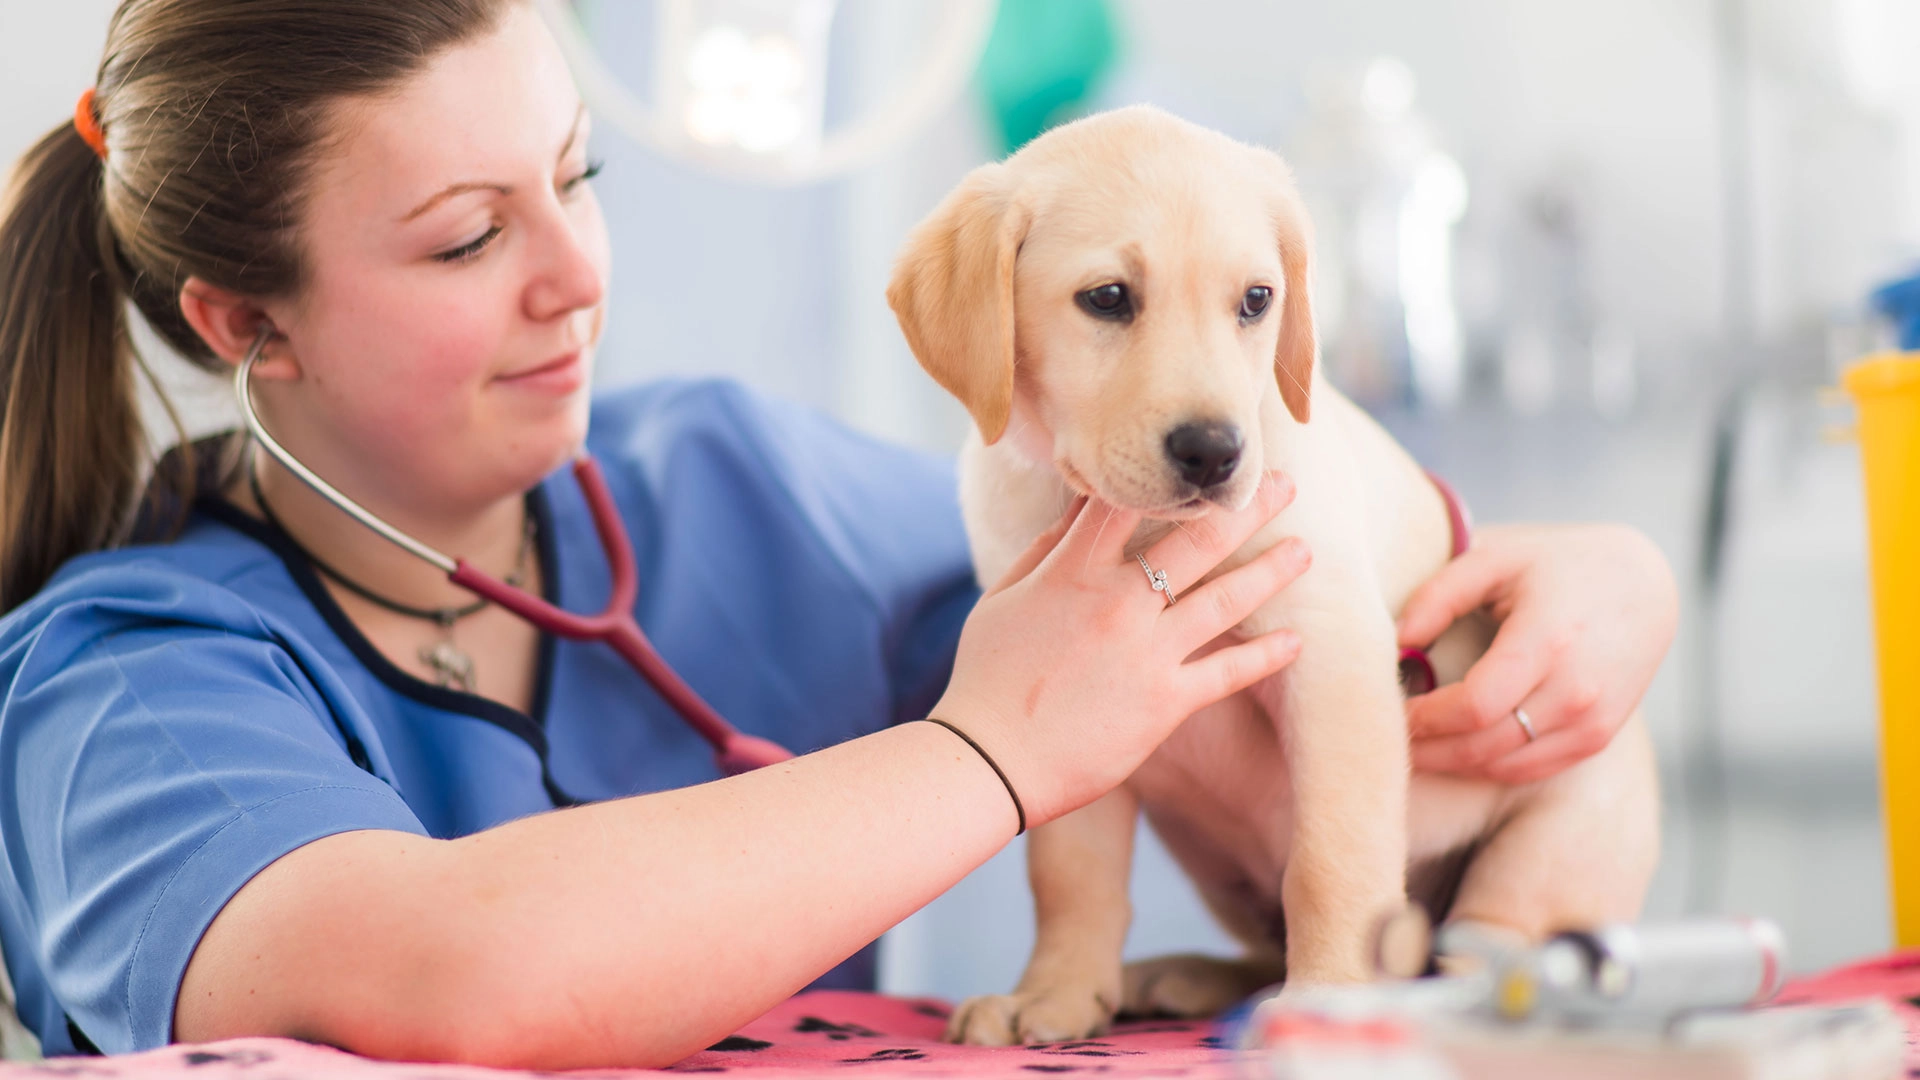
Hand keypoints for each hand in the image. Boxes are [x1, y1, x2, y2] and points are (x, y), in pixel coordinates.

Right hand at [933, 474, 1310, 826]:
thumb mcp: (1002, 600)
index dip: (1167, 479)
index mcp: (1073, 573)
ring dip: (1271, 571)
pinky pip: (1228, 671)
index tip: (1202, 463)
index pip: (1128, 504)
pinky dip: (1266, 655)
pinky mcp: (1165, 702)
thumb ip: (1044, 551)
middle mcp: (1119, 603)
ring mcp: (1147, 652)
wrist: (990, 760)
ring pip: (1225, 598)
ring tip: (1305, 550)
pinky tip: (1296, 641)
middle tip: (1285, 483)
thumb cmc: (986, 677)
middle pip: (1197, 540)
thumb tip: (1079, 509)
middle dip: (1246, 507)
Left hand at [1397, 523, 1676, 783]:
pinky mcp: (1598, 738)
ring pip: (1503, 766)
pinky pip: (1530, 770)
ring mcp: (1592, 721)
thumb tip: (1397, 642)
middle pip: (1483, 745)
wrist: (1645, 586)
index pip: (1473, 706)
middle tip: (1386, 737)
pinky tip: (1454, 750)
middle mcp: (1576, 691)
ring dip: (1451, 764)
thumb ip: (1439, 595)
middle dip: (1426, 749)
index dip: (1423, 718)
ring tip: (1412, 746)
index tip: (1388, 709)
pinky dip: (1487, 766)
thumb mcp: (1496, 559)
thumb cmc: (1557, 566)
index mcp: (1548, 642)